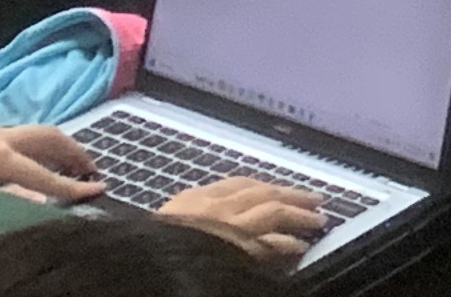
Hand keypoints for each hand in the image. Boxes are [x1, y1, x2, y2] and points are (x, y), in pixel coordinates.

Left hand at [0, 124, 103, 201]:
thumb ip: (3, 202)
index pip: (47, 177)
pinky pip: (12, 137)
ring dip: (54, 147)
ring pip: (30, 134)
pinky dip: (31, 148)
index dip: (75, 188)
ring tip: (66, 166)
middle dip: (74, 152)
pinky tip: (24, 164)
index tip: (100, 194)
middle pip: (48, 139)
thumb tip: (41, 204)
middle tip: (93, 171)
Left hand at [160, 175, 332, 261]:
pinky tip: (260, 186)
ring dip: (280, 189)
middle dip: (297, 205)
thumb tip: (287, 247)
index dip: (295, 230)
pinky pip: (228, 181)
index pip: (272, 223)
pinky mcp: (187, 195)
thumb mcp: (220, 267)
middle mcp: (219, 211)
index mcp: (226, 233)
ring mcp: (203, 200)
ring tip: (301, 194)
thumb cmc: (172, 269)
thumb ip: (254, 254)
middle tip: (321, 211)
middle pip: (268, 201)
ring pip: (252, 186)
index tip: (312, 239)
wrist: (128, 265)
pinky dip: (251, 183)